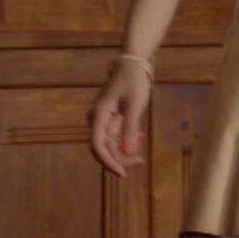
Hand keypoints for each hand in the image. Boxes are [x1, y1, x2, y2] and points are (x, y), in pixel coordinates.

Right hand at [88, 60, 152, 177]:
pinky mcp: (110, 119)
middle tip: (140, 162)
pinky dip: (126, 142)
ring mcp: (103, 120)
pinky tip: (140, 138)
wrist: (132, 64)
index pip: (98, 145)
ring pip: (110, 145)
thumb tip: (127, 151)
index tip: (123, 173)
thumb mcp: (135, 104)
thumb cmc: (134, 81)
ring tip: (141, 154)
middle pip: (103, 148)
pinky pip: (115, 137)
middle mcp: (97, 119)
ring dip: (124, 152)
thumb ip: (130, 128)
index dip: (108, 162)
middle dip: (120, 159)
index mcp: (99, 115)